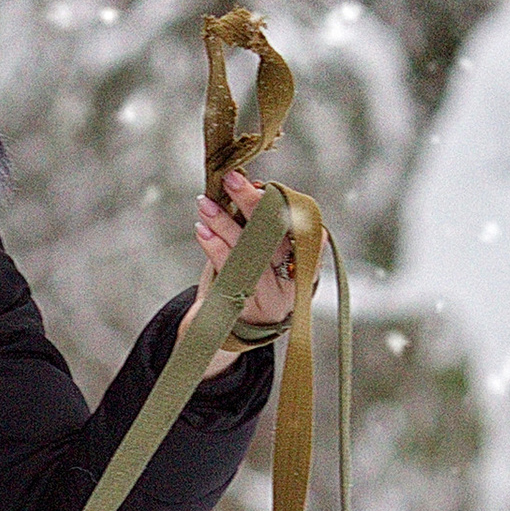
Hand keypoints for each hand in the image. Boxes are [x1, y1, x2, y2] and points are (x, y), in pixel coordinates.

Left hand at [192, 170, 295, 374]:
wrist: (230, 330)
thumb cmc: (249, 280)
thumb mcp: (262, 251)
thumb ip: (260, 224)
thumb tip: (249, 184)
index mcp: (307, 263)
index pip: (302, 229)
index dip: (284, 207)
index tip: (264, 185)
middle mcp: (295, 282)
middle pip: (276, 237)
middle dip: (253, 205)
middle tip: (231, 180)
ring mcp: (272, 299)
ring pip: (251, 255)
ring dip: (226, 224)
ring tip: (205, 203)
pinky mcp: (247, 311)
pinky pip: (230, 273)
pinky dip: (215, 248)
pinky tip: (203, 230)